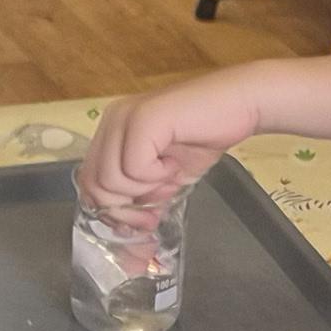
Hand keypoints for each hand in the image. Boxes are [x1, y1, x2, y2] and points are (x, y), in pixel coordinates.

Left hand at [81, 68, 266, 216]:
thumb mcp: (164, 177)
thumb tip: (124, 226)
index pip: (89, 181)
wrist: (240, 105)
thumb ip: (140, 195)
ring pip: (110, 180)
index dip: (112, 209)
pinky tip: (174, 162)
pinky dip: (157, 176)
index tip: (144, 218)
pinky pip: (133, 168)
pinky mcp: (143, 118)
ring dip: (145, 189)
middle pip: (94, 183)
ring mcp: (125, 116)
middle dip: (126, 208)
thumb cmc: (204, 136)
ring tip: (169, 175)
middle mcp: (112, 120)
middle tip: (155, 208)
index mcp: (112, 131)